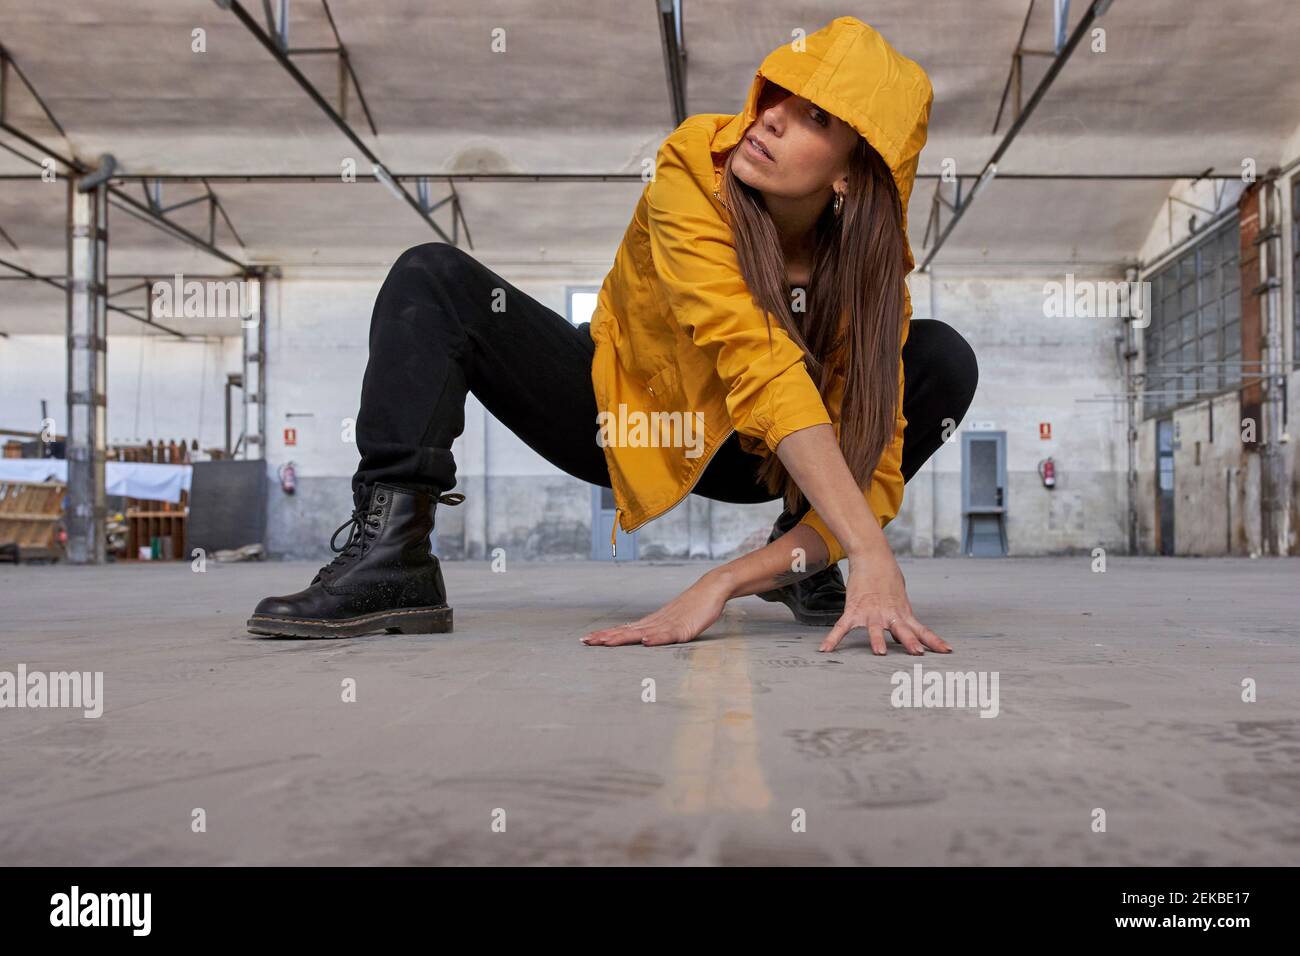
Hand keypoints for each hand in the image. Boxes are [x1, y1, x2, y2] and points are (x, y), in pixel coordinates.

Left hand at [581, 569, 729, 645]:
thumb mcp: (672, 622)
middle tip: (586, 641)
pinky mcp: (683, 628)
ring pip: (641, 633)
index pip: (624, 629)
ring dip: (622, 638)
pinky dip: (655, 638)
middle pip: (626, 631)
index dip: (605, 635)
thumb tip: (642, 639)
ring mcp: (668, 624)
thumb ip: (658, 631)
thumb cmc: (692, 607)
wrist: (711, 589)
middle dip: (605, 637)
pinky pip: (667, 634)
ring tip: (605, 642)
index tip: (587, 639)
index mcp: (651, 622)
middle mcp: (655, 622)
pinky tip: (644, 641)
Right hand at [820, 552, 950, 654]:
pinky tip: (826, 649)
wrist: (872, 556)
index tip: (947, 650)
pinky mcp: (853, 609)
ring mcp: (871, 612)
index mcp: (902, 613)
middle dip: (910, 642)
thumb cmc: (888, 576)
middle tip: (917, 653)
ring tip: (879, 652)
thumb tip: (906, 629)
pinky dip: (833, 639)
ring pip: (875, 629)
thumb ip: (902, 615)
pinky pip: (842, 627)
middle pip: (902, 631)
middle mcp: (889, 614)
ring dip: (877, 640)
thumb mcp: (900, 597)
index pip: (921, 630)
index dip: (934, 641)